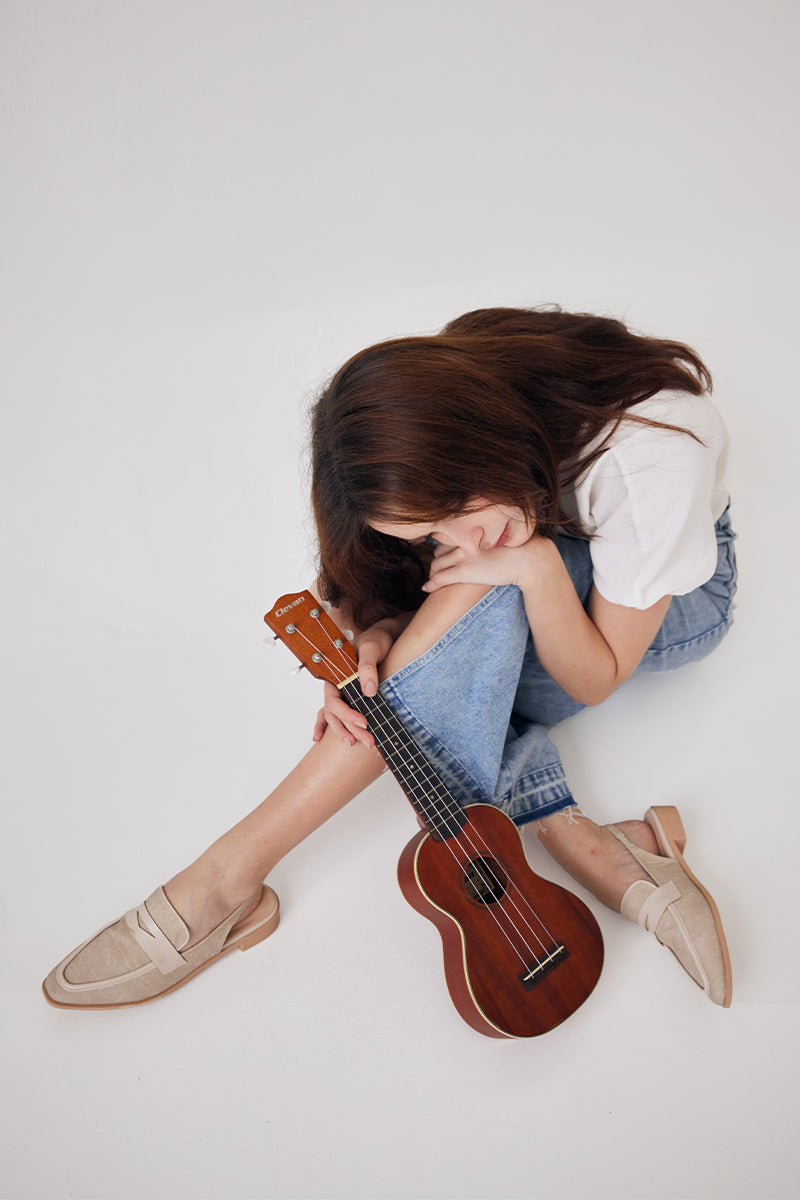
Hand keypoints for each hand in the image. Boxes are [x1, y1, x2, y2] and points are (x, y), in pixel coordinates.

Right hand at [312, 621, 397, 747]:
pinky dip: (328, 727)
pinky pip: (335, 714)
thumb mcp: (372, 648)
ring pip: (336, 718)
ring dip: (346, 732)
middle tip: (369, 741)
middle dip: (350, 729)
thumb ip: (368, 667)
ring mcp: (342, 693)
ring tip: (362, 744)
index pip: (334, 701)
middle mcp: (336, 687)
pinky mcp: (351, 697)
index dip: (347, 714)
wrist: (384, 638)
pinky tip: (322, 740)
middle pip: (335, 714)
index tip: (364, 723)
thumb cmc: (376, 640)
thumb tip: (369, 691)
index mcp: (336, 675)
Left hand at [422, 537, 542, 592]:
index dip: (440, 550)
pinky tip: (427, 588)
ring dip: (433, 574)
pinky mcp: (465, 571)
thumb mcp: (498, 538)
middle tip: (435, 571)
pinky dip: (431, 584)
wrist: (527, 558)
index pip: (444, 539)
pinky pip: (440, 578)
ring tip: (433, 580)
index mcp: (470, 531)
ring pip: (436, 566)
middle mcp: (464, 541)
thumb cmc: (517, 549)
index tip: (440, 557)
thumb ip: (484, 538)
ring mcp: (463, 556)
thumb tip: (478, 543)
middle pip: (438, 552)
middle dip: (436, 563)